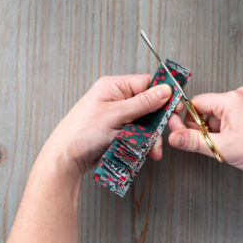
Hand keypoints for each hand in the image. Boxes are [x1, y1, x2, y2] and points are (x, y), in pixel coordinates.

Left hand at [39, 75, 172, 177]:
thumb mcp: (117, 115)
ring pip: (144, 122)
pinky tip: (145, 152)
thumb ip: (143, 102)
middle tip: (166, 132)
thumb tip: (165, 90)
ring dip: (151, 136)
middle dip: (158, 121)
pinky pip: (137, 133)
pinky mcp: (117, 131)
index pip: (147, 83)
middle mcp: (116, 98)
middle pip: (148, 104)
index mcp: (114, 86)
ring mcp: (116, 115)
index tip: (176, 107)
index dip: (164, 94)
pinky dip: (143, 142)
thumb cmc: (83, 132)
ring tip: (152, 150)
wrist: (65, 159)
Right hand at [168, 86, 242, 175]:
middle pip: (208, 109)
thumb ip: (194, 141)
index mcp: (230, 100)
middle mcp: (240, 95)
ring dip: (218, 130)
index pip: (196, 103)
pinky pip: (233, 115)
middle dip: (205, 128)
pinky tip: (238, 141)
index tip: (185, 133)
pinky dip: (230, 128)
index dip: (188, 120)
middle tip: (212, 144)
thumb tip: (174, 137)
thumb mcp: (221, 147)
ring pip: (220, 114)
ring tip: (229, 145)